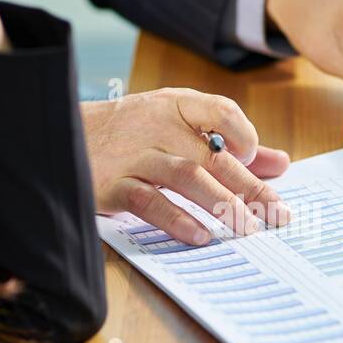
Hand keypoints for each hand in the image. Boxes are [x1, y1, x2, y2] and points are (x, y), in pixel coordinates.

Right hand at [82, 88, 291, 245]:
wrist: (60, 139)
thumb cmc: (130, 136)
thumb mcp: (177, 127)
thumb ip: (230, 144)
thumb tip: (281, 164)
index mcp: (176, 106)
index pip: (221, 111)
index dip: (244, 135)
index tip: (254, 160)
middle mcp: (157, 126)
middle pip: (213, 155)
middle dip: (249, 187)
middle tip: (277, 214)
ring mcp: (134, 156)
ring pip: (185, 176)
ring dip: (220, 203)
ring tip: (246, 228)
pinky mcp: (112, 185)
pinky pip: (148, 202)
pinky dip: (175, 219)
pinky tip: (199, 235)